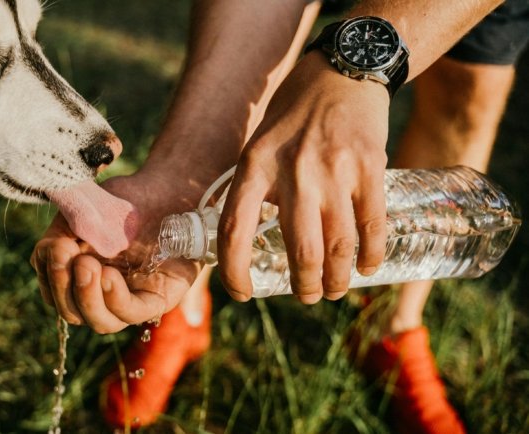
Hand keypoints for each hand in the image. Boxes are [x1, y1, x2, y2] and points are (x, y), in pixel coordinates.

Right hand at [31, 168, 205, 332]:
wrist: (166, 189)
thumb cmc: (123, 201)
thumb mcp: (84, 211)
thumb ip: (62, 231)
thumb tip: (48, 252)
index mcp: (80, 275)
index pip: (55, 293)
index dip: (49, 276)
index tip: (53, 246)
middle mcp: (103, 293)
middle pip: (73, 312)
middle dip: (63, 287)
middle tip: (65, 254)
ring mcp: (131, 299)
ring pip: (101, 322)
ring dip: (87, 297)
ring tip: (87, 266)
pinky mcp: (157, 298)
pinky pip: (133, 313)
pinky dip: (115, 299)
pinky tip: (108, 276)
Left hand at [217, 52, 389, 303]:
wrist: (341, 71)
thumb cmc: (292, 114)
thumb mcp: (257, 145)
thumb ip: (255, 189)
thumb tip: (250, 241)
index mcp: (254, 166)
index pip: (235, 230)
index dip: (234, 270)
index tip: (241, 292)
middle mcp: (293, 172)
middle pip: (300, 251)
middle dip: (304, 286)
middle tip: (306, 296)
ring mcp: (334, 171)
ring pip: (338, 246)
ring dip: (336, 280)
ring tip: (333, 290)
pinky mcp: (369, 167)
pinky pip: (372, 225)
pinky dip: (370, 255)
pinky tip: (366, 268)